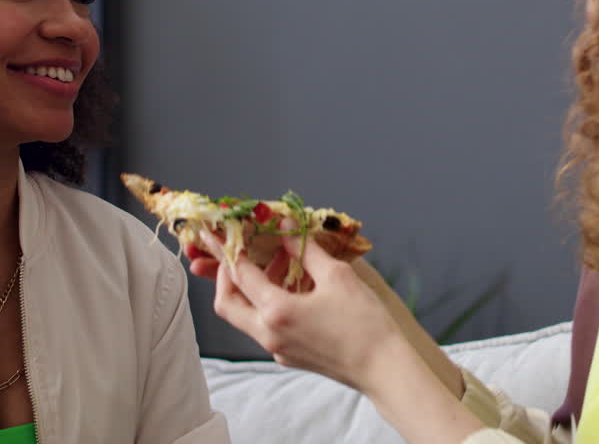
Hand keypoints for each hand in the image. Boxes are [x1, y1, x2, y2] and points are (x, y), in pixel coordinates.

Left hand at [203, 230, 405, 392]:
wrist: (383, 368)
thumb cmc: (364, 323)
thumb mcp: (337, 276)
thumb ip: (306, 250)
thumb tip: (285, 228)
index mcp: (276, 312)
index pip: (239, 275)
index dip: (227, 250)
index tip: (216, 234)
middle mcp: (268, 334)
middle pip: (227, 304)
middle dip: (225, 276)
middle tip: (237, 253)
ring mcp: (277, 349)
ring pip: (245, 316)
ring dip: (251, 288)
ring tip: (280, 261)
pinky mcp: (289, 356)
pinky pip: (265, 326)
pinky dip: (268, 303)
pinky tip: (294, 286)